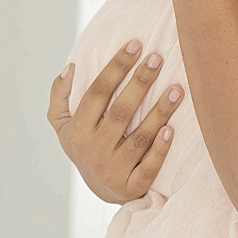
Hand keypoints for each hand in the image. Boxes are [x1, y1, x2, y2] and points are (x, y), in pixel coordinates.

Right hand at [48, 42, 184, 204]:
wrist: (101, 192)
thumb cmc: (86, 148)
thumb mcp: (63, 126)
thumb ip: (60, 97)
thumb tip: (69, 67)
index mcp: (78, 131)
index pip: (97, 92)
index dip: (116, 67)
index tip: (135, 45)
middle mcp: (94, 150)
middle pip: (120, 111)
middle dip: (140, 82)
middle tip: (157, 58)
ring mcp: (113, 170)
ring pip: (140, 137)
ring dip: (159, 111)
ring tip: (177, 88)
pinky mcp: (132, 187)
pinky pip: (149, 167)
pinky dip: (160, 149)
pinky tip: (172, 129)